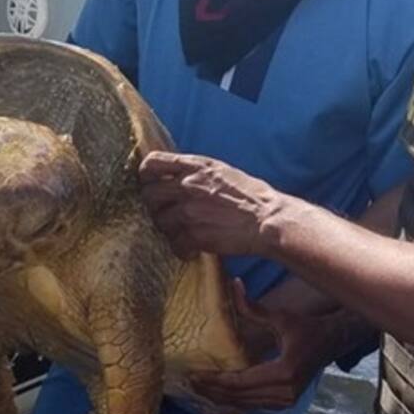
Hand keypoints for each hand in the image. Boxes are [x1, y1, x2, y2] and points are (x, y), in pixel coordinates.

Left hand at [138, 151, 276, 258]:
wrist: (267, 220)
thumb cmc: (251, 196)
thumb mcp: (222, 171)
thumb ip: (196, 172)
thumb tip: (176, 177)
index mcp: (196, 166)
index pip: (151, 163)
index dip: (146, 175)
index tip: (151, 184)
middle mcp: (188, 185)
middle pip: (148, 194)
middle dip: (155, 206)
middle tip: (168, 214)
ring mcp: (189, 211)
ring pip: (159, 221)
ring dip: (168, 229)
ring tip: (183, 233)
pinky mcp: (193, 235)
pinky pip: (174, 244)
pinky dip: (182, 249)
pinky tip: (192, 249)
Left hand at [190, 277, 350, 412]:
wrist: (333, 342)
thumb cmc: (308, 328)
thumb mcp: (281, 317)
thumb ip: (254, 308)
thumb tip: (234, 285)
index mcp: (283, 373)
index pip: (240, 382)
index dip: (215, 380)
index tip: (195, 374)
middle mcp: (284, 392)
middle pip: (239, 397)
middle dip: (212, 391)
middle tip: (189, 381)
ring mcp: (286, 401)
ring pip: (245, 405)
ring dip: (221, 398)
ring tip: (199, 387)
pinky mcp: (285, 403)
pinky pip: (253, 405)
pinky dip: (234, 400)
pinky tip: (219, 393)